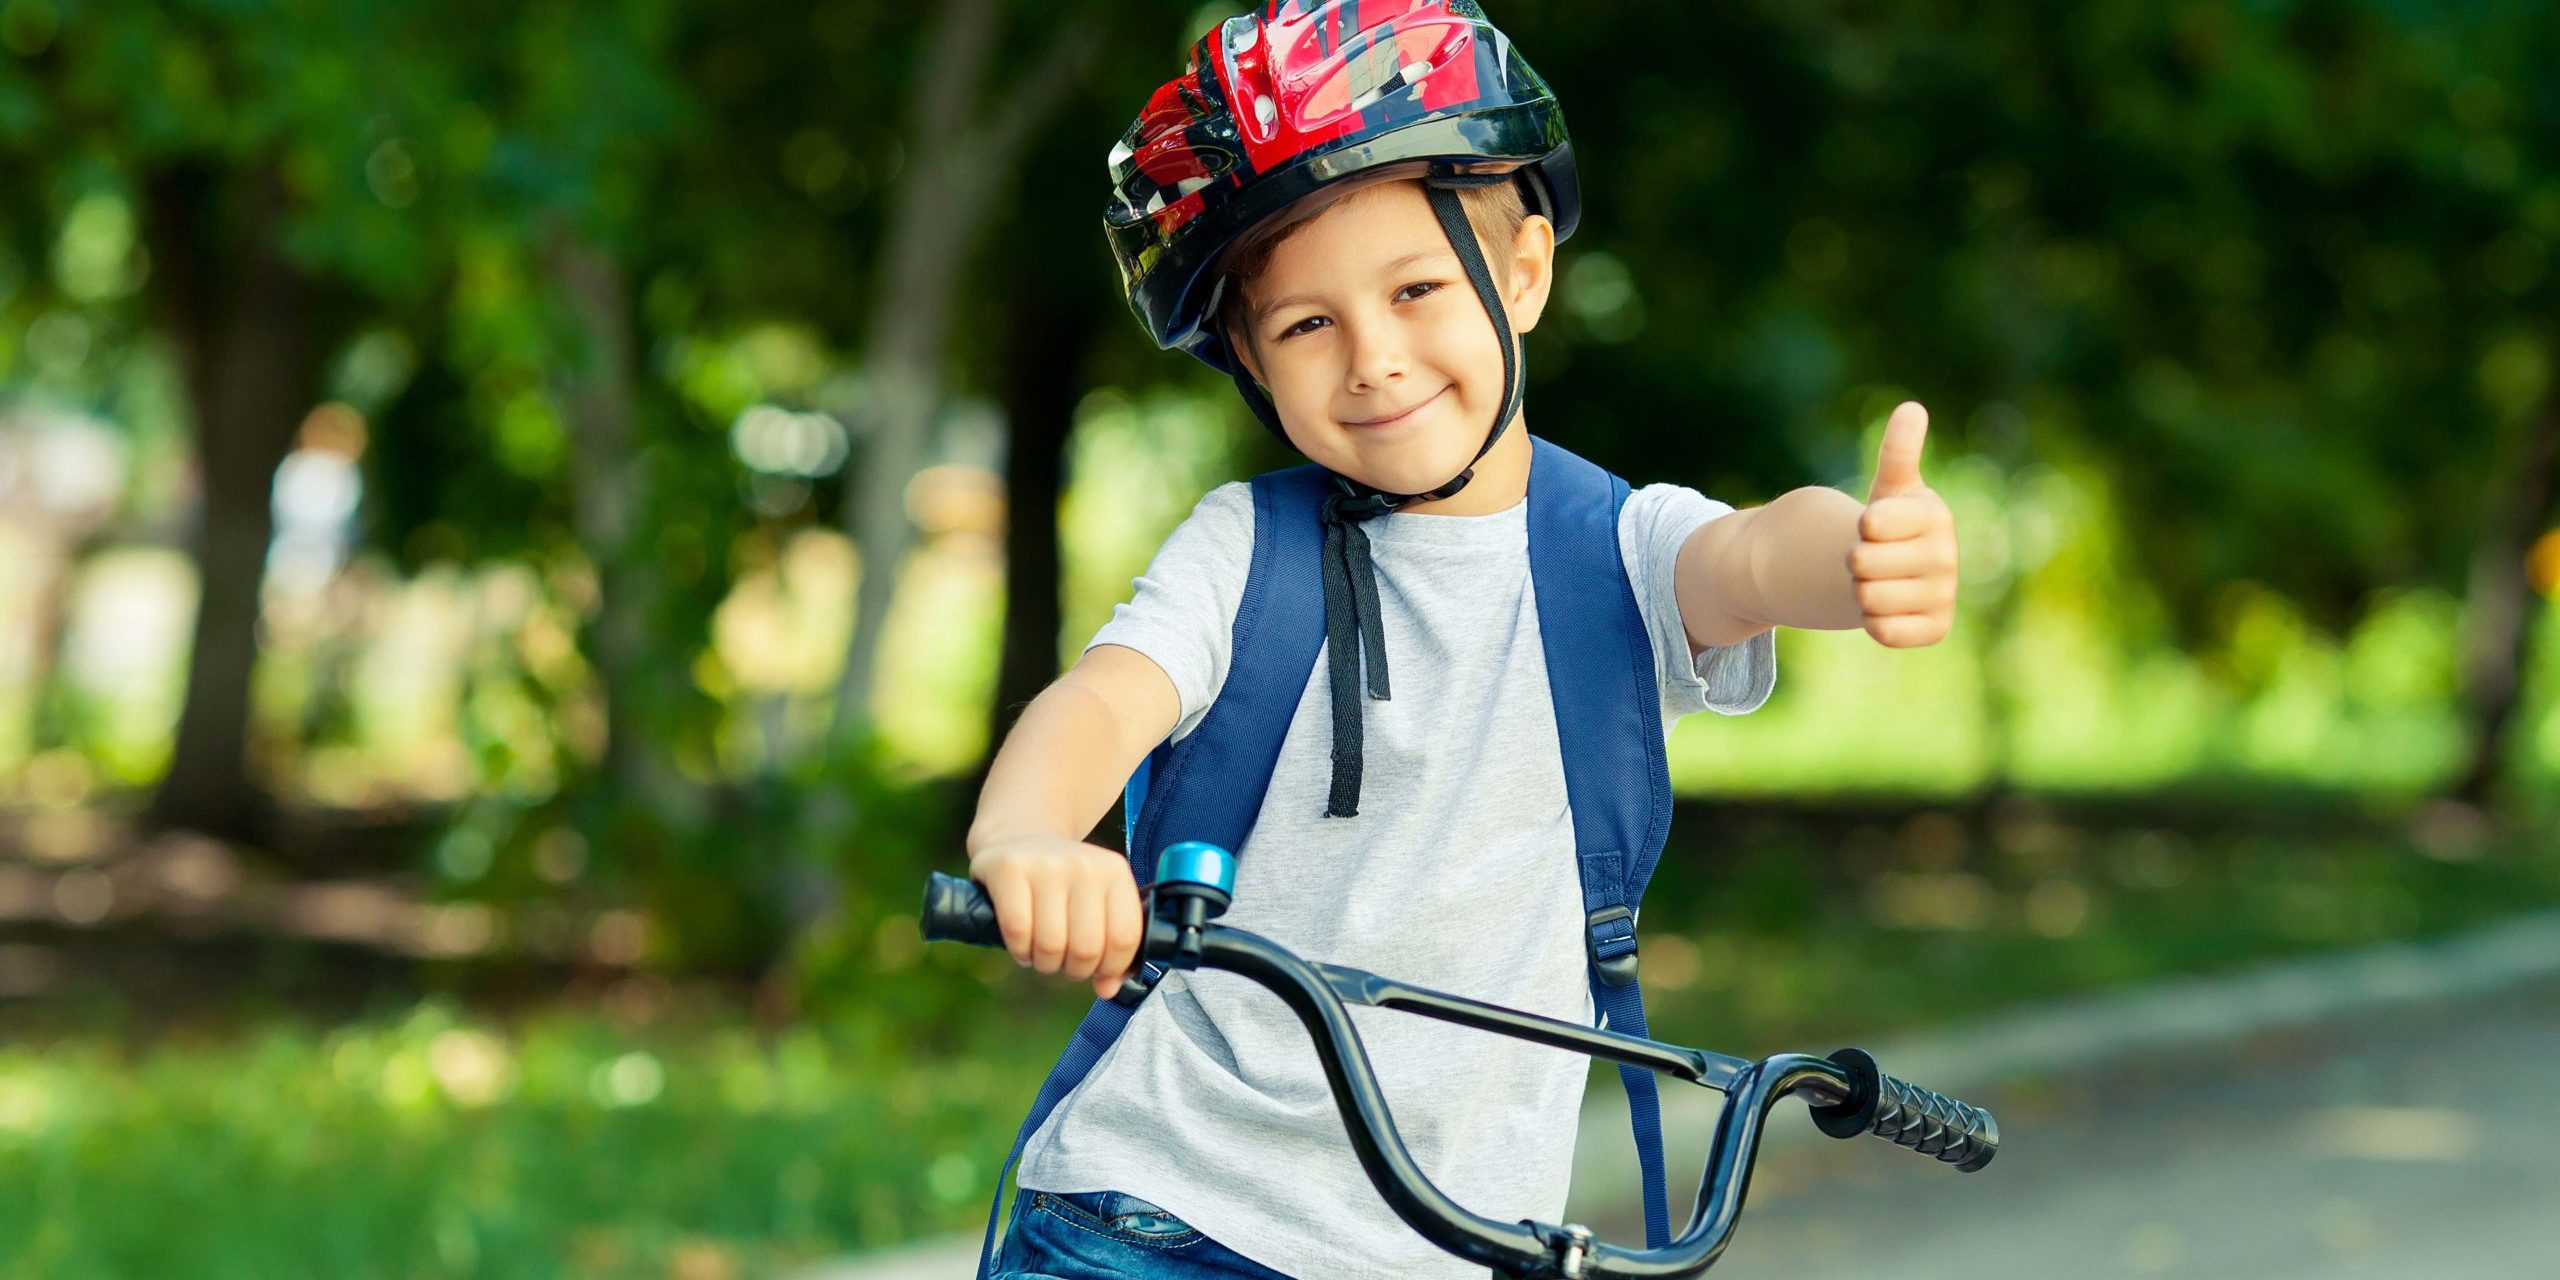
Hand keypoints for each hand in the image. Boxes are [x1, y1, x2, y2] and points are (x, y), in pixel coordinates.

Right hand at [968, 833, 1145, 998]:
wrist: (1018, 839)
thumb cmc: (1064, 884)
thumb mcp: (1097, 903)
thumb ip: (1112, 948)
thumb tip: (1108, 989)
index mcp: (1115, 872)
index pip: (1125, 938)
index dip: (1111, 968)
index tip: (1098, 970)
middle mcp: (1084, 865)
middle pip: (1087, 948)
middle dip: (1075, 970)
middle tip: (1065, 963)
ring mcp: (1046, 865)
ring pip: (1051, 945)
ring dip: (1045, 964)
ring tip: (1043, 954)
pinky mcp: (1009, 869)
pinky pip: (1018, 931)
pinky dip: (1020, 951)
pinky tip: (1022, 945)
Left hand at [1850, 401, 1957, 647]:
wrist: (1895, 572)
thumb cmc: (1888, 523)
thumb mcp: (1890, 487)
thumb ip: (1898, 452)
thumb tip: (1912, 408)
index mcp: (1935, 515)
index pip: (1872, 524)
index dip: (1860, 527)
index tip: (1872, 525)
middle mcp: (1947, 556)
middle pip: (1863, 563)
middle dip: (1855, 561)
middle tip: (1869, 557)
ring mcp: (1944, 594)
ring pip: (1869, 598)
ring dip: (1861, 592)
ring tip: (1877, 581)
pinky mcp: (1936, 628)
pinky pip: (1884, 631)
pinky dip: (1874, 621)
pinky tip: (1886, 608)